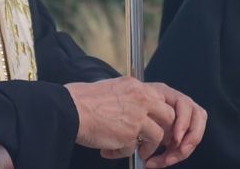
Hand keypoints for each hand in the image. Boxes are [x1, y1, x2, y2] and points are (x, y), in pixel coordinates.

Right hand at [64, 77, 205, 166]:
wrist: (70, 109)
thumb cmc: (84, 100)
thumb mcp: (112, 88)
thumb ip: (129, 97)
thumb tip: (138, 110)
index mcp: (136, 86)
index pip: (161, 99)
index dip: (163, 116)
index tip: (159, 125)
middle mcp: (141, 98)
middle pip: (169, 116)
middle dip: (164, 132)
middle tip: (153, 141)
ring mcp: (137, 116)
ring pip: (157, 136)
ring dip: (147, 148)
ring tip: (135, 152)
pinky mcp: (129, 133)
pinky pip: (134, 149)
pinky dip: (122, 153)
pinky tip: (108, 150)